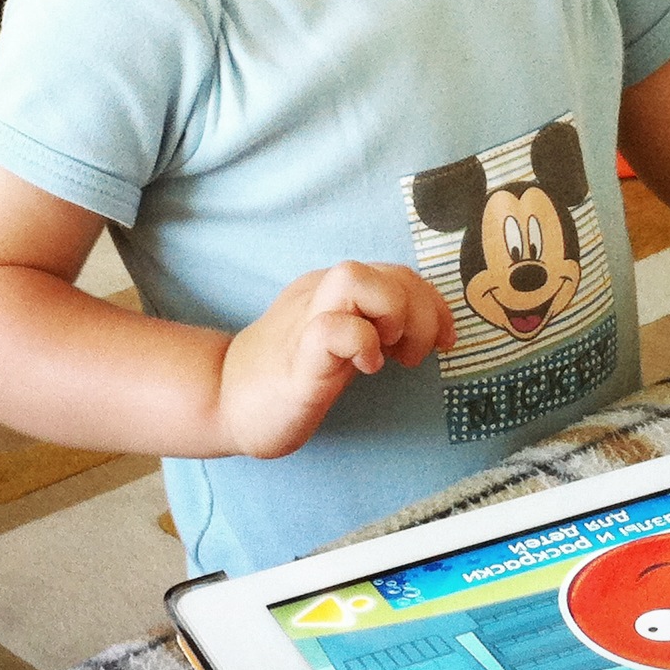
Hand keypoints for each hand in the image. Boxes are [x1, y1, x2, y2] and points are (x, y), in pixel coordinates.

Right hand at [218, 262, 455, 458]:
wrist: (224, 400)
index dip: (433, 302)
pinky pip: (331, 329)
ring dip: (392, 314)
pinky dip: (362, 344)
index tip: (445, 342)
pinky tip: (367, 369)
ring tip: (392, 353)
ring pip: (353, 278)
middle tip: (413, 355)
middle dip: (420, 310)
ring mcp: (305, 321)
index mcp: (334, 290)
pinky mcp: (296, 359)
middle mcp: (320, 295)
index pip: (398, 272)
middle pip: (384, 269)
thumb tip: (429, 328)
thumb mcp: (342, 342)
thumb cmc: (290, 375)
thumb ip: (375, 325)